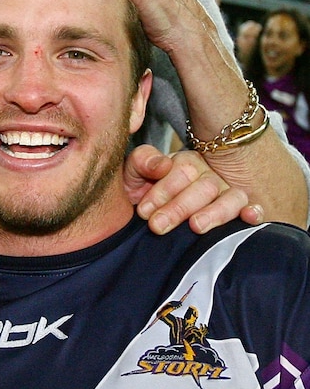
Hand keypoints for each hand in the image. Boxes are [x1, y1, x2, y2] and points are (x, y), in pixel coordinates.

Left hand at [125, 145, 262, 234]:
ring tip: (196, 226)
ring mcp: (226, 194)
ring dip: (214, 213)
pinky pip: (252, 209)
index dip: (163, 192)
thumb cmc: (143, 192)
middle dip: (179, 207)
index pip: (182, 171)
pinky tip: (248, 218)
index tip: (144, 210)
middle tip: (157, 225)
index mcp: (185, 164)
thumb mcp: (134, 174)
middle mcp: (209, 176)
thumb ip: (142, 162)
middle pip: (205, 186)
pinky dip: (253, 213)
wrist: (147, 216)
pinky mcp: (238, 212)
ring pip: (231, 197)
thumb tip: (162, 164)